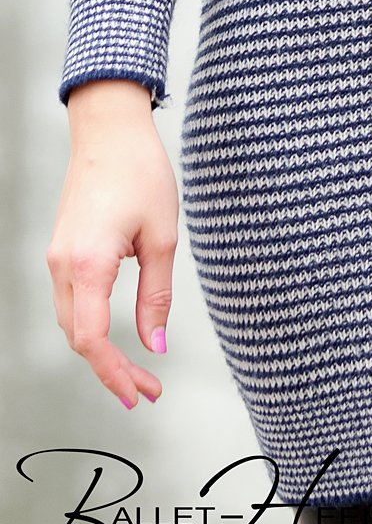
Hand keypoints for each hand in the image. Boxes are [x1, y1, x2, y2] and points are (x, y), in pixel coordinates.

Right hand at [47, 80, 177, 408]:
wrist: (110, 129)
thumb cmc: (140, 171)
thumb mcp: (163, 235)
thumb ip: (157, 293)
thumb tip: (156, 344)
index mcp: (88, 264)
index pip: (91, 341)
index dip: (114, 374)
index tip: (139, 394)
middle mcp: (63, 265)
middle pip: (78, 338)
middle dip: (110, 370)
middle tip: (146, 389)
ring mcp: (57, 257)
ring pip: (71, 322)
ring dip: (99, 351)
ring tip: (137, 369)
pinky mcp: (61, 249)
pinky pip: (71, 300)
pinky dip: (90, 325)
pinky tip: (115, 333)